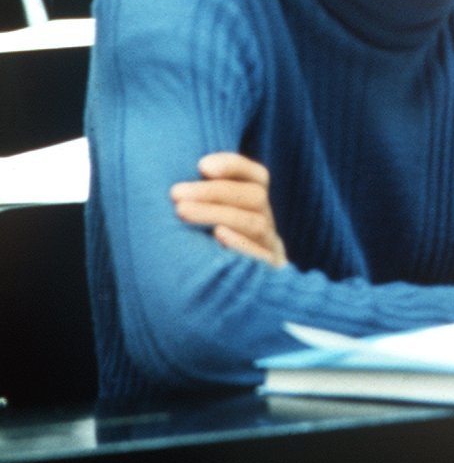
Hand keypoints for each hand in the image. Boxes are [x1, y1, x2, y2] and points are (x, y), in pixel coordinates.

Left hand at [171, 152, 286, 265]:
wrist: (238, 298)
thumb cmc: (214, 254)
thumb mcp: (215, 224)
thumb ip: (205, 203)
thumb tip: (184, 181)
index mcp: (257, 208)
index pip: (257, 177)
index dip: (233, 166)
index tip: (202, 164)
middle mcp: (266, 224)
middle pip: (254, 197)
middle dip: (214, 191)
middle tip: (176, 192)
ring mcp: (268, 248)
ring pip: (255, 223)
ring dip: (218, 213)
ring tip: (182, 211)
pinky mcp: (267, 273)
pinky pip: (261, 256)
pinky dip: (240, 243)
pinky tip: (217, 235)